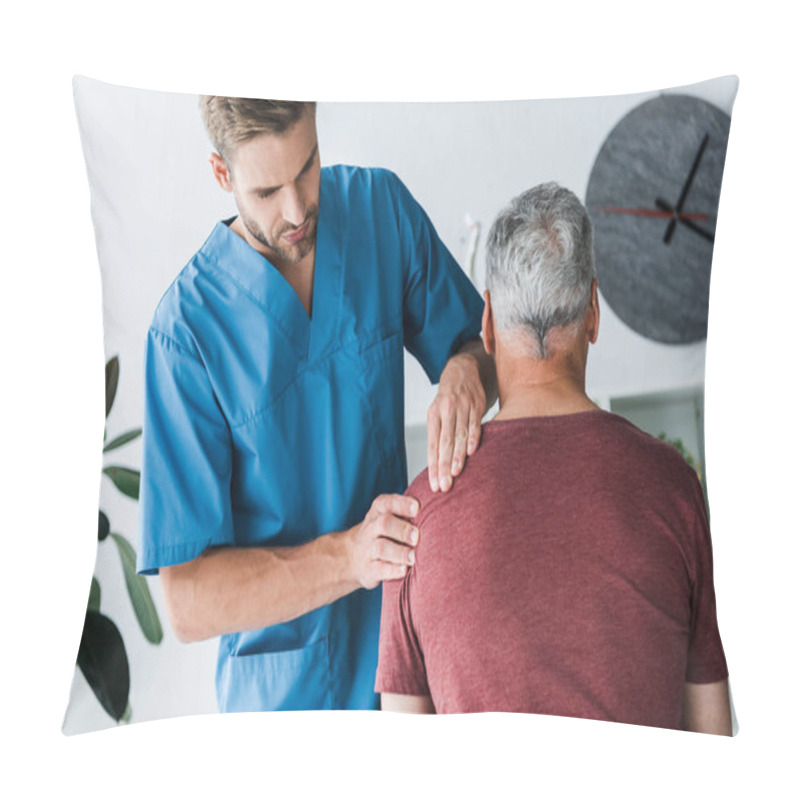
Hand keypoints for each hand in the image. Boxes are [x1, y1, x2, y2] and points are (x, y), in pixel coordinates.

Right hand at [346, 494, 419, 589]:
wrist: (354, 555)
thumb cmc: (384, 532)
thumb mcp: (390, 516)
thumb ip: (409, 512)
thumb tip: (441, 511)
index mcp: (379, 511)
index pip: (387, 503)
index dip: (402, 504)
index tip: (418, 508)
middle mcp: (371, 528)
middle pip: (384, 524)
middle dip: (402, 529)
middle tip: (417, 536)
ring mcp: (368, 549)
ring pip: (381, 548)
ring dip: (400, 553)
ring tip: (415, 557)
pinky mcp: (369, 569)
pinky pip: (379, 569)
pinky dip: (392, 570)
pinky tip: (405, 570)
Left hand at [427, 349, 485, 492]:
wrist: (462, 370)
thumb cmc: (448, 399)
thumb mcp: (438, 413)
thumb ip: (439, 435)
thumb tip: (437, 464)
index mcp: (434, 416)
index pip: (432, 445)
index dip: (433, 466)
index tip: (434, 485)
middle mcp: (446, 412)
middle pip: (444, 443)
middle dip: (443, 466)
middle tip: (444, 486)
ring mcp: (462, 408)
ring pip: (459, 435)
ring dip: (458, 456)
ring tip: (456, 473)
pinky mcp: (476, 405)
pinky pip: (474, 424)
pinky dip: (473, 438)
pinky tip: (471, 452)